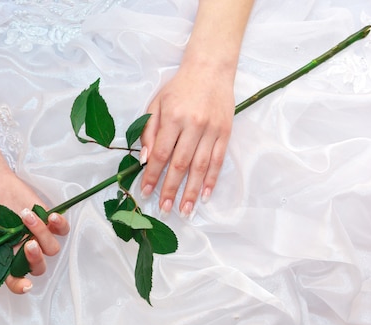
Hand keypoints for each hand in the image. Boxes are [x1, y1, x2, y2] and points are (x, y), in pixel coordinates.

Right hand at [0, 164, 69, 294]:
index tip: (26, 285)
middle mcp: (22, 251)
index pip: (16, 281)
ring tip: (26, 216)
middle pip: (38, 267)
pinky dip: (60, 224)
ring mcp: (36, 236)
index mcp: (5, 260)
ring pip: (51, 249)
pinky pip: (62, 229)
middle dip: (35, 258)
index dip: (21, 286)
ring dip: (42, 234)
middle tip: (28, 244)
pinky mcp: (46, 220)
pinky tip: (51, 216)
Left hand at [140, 61, 234, 216]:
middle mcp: (194, 125)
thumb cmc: (179, 88)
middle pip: (180, 164)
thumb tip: (145, 160)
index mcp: (173, 117)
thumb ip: (148, 131)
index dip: (152, 175)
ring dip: (191, 191)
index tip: (146, 192)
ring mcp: (212, 130)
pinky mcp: (225, 132)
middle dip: (171, 189)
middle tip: (164, 209)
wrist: (210, 68)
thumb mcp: (156, 104)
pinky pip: (218, 160)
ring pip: (200, 166)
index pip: (161, 153)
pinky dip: (211, 179)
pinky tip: (204, 195)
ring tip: (185, 210)